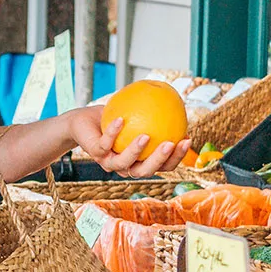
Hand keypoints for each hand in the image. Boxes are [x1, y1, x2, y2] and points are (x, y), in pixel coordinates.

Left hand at [67, 106, 189, 176]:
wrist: (83, 122)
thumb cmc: (113, 119)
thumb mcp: (135, 114)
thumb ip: (154, 112)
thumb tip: (176, 99)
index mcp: (140, 161)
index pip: (163, 165)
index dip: (177, 157)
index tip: (187, 138)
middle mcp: (126, 166)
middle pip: (146, 172)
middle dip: (160, 161)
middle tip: (171, 144)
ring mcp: (110, 162)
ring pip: (125, 164)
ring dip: (136, 151)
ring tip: (146, 136)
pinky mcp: (96, 153)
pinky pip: (106, 144)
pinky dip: (114, 132)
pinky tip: (121, 119)